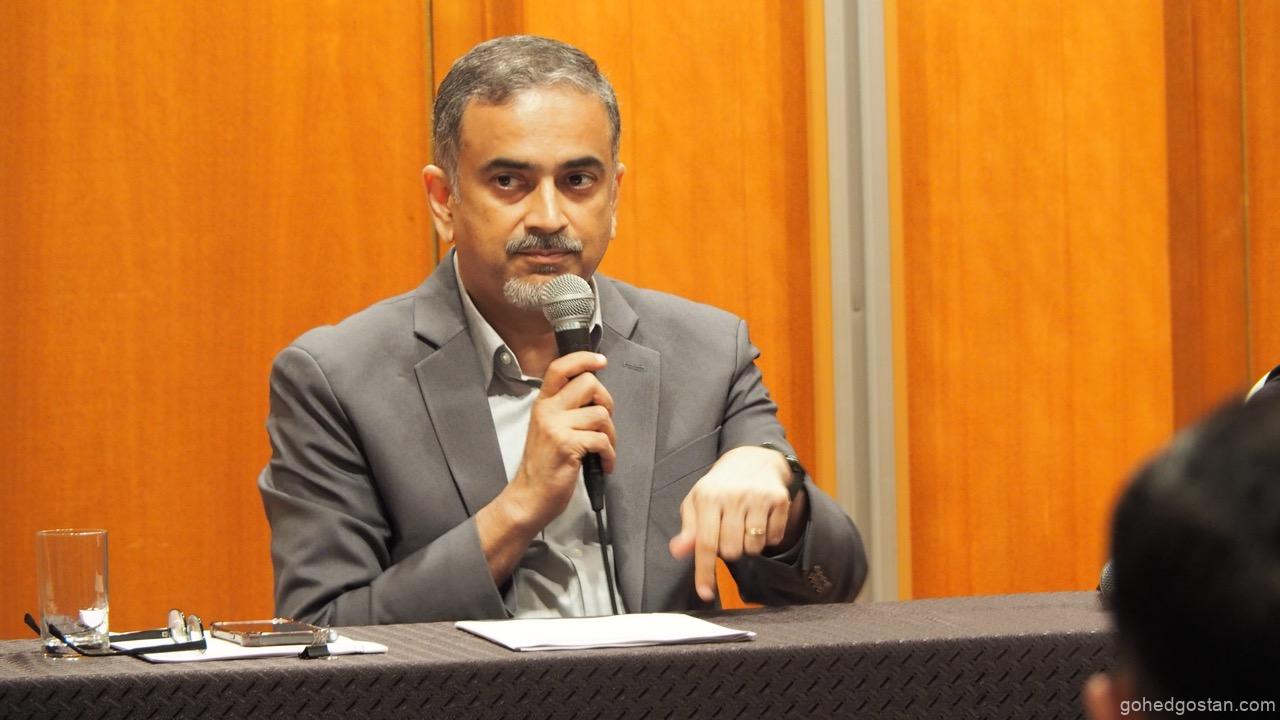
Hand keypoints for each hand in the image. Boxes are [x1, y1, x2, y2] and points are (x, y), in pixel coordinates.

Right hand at [504, 351, 615, 529]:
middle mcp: (547, 411)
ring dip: (611, 434)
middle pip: (589, 384)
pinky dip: (609, 454)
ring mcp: (556, 427)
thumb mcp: (548, 429)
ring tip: (603, 449)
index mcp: (543, 404)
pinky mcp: (567, 446)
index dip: (583, 359)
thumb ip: (565, 409)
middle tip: (603, 423)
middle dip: (606, 401)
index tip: (600, 361)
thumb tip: (595, 396)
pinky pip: (602, 439)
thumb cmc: (544, 466)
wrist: (529, 497)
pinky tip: (604, 463)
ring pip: (600, 413)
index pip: (560, 368)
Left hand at [667, 446, 796, 600]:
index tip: (706, 593)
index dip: (705, 571)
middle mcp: (734, 495)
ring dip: (747, 546)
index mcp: (708, 497)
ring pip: (753, 548)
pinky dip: (767, 538)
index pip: (706, 543)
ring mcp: (759, 497)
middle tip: (727, 533)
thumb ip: (688, 530)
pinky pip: (774, 539)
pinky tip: (760, 521)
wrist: (753, 459)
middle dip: (729, 551)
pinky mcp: (779, 499)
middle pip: (732, 551)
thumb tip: (678, 552)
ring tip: (743, 527)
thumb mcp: (697, 503)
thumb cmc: (719, 488)